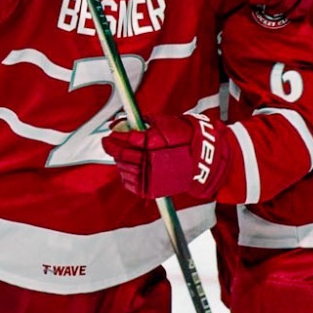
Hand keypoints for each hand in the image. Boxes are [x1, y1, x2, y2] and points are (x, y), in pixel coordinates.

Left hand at [103, 112, 230, 199]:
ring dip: (119, 161)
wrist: (203, 160)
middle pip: (123, 155)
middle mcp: (151, 162)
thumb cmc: (184, 137)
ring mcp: (151, 177)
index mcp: (154, 145)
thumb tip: (119, 122)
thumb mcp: (162, 124)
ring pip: (124, 169)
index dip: (115, 136)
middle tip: (108, 142)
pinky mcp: (152, 190)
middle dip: (113, 148)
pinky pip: (130, 184)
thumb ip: (140, 123)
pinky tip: (127, 167)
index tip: (110, 132)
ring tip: (119, 153)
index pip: (127, 140)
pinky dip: (125, 175)